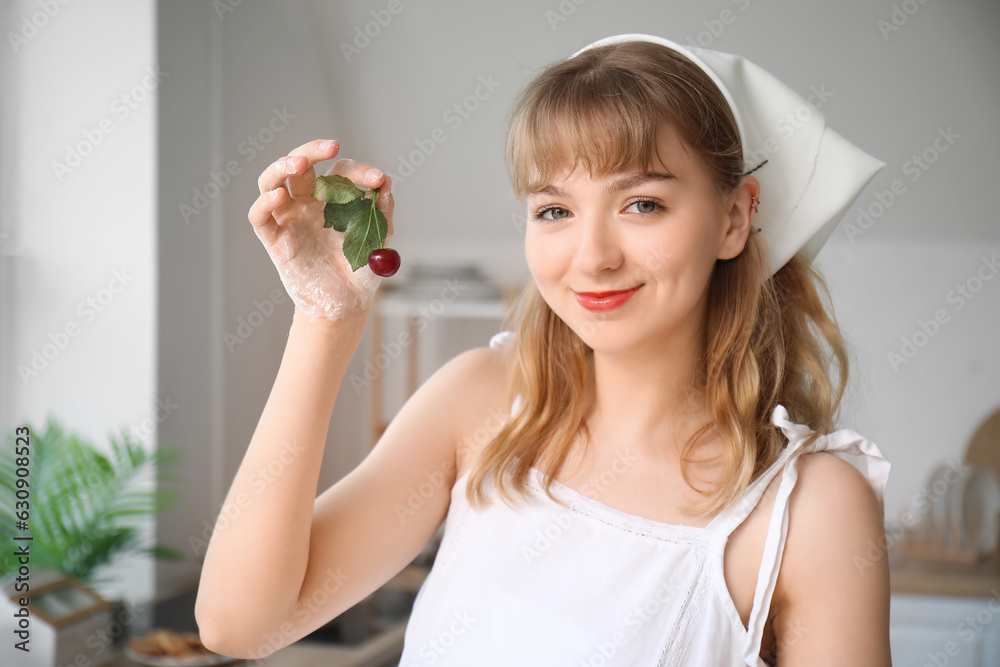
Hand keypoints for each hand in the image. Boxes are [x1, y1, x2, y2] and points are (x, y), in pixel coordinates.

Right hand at [248, 139, 394, 324]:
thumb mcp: (378, 238)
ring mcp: (289, 219)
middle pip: (300, 165)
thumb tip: (385, 183)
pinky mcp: (275, 240)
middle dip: (313, 150)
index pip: (339, 171)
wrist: (348, 304)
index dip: (358, 171)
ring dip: (282, 166)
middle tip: (332, 146)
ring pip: (272, 181)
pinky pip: (260, 217)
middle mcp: (307, 203)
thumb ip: (382, 212)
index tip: (378, 181)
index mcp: (333, 199)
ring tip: (300, 163)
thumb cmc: (361, 270)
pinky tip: (280, 195)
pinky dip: (264, 202)